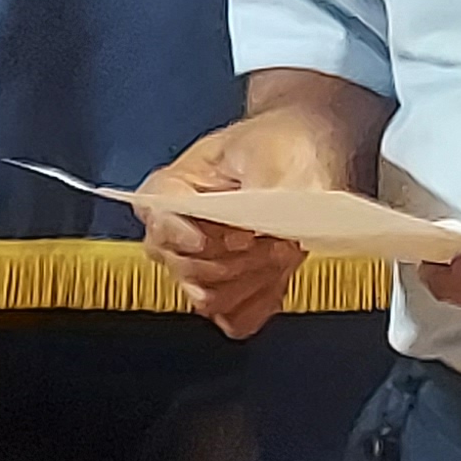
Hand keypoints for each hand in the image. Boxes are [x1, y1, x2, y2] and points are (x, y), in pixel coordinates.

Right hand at [139, 105, 370, 339]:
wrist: (305, 151)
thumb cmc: (280, 142)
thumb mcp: (272, 152)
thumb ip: (262, 189)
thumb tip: (264, 225)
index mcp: (174, 188)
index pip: (156, 217)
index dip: (182, 233)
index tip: (220, 238)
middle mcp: (178, 230)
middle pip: (182, 267)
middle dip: (231, 261)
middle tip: (272, 241)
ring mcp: (202, 263)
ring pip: (207, 298)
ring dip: (249, 283)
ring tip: (281, 254)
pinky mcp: (230, 286)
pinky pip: (234, 318)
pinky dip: (258, 304)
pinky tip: (278, 281)